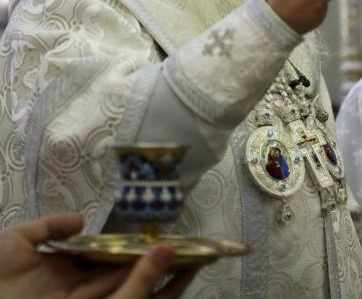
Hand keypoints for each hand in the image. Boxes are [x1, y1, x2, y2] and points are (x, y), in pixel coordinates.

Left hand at [0, 214, 195, 298]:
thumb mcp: (18, 241)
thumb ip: (50, 226)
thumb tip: (83, 221)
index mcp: (67, 277)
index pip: (110, 264)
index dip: (136, 253)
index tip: (161, 238)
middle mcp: (82, 293)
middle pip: (130, 281)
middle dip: (163, 270)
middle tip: (194, 252)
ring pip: (135, 294)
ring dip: (167, 278)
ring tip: (194, 258)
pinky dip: (144, 281)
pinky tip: (162, 260)